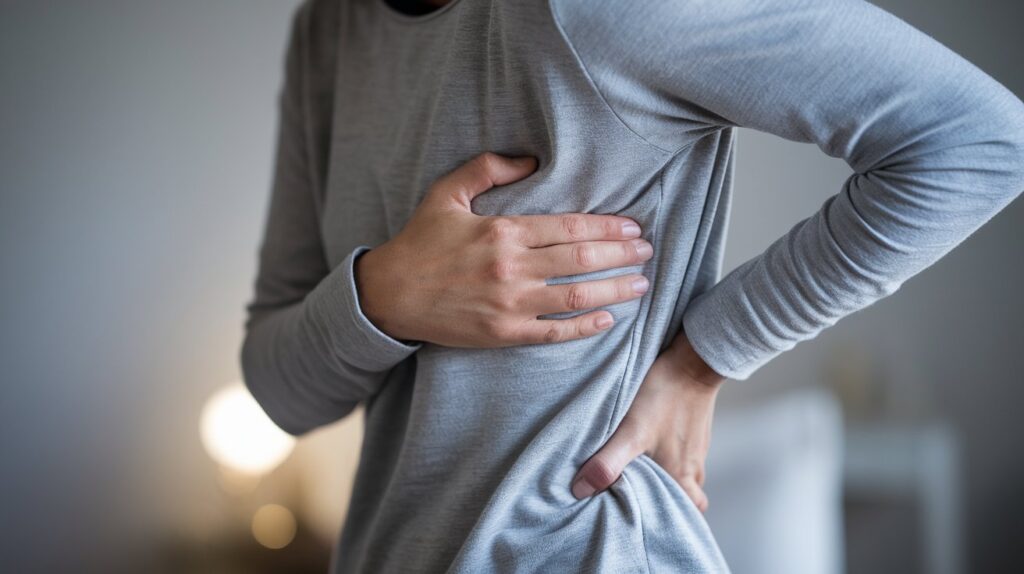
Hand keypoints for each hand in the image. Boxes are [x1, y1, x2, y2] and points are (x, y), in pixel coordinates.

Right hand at [355, 152, 654, 346]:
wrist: (390, 295)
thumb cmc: (420, 242)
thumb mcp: (446, 194)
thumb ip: (487, 169)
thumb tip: (531, 159)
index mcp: (502, 232)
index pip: (570, 228)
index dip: (607, 228)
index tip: (632, 228)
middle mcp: (511, 269)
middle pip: (581, 261)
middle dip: (621, 256)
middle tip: (647, 252)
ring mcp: (509, 305)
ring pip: (576, 297)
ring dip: (614, 290)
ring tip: (641, 285)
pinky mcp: (504, 334)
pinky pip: (554, 332)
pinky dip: (584, 327)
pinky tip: (607, 320)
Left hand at [571, 335, 725, 511]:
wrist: (693, 360)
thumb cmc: (665, 395)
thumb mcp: (631, 431)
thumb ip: (607, 463)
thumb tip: (581, 491)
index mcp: (682, 477)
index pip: (683, 516)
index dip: (664, 521)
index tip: (641, 520)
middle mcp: (694, 469)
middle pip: (683, 500)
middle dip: (663, 502)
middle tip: (636, 498)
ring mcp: (696, 450)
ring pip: (682, 478)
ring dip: (663, 479)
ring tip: (636, 474)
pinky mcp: (693, 432)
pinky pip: (681, 456)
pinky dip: (666, 458)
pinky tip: (647, 447)